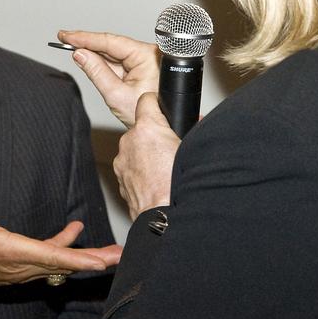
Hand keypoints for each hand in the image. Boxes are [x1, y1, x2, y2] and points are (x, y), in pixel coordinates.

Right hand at [0, 189, 122, 297]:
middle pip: (67, 265)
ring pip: (63, 264)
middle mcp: (25, 265)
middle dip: (96, 260)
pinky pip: (50, 258)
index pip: (53, 257)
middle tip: (122, 256)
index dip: (78, 259)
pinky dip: (66, 247)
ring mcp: (25, 267)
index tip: (102, 262)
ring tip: (112, 251)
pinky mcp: (23, 265)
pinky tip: (75, 230)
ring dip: (88, 257)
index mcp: (14, 254)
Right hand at [58, 29, 159, 127]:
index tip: (67, 36)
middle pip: (110, 45)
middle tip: (64, 39)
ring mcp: (143, 61)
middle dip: (86, 43)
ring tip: (71, 47)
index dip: (85, 38)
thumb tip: (80, 54)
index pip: (110, 41)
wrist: (161, 127)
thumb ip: (96, 72)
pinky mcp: (139, 68)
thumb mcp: (116, 95)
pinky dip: (101, 61)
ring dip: (92, 52)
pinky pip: (117, 61)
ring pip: (112, 53)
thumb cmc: (148, 115)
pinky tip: (87, 58)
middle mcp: (146, 54)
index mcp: (146, 56)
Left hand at [113, 92, 180, 218]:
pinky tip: (156, 181)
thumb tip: (197, 126)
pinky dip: (141, 171)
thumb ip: (188, 134)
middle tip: (171, 148)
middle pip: (142, 128)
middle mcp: (129, 142)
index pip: (146, 100)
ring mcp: (122, 161)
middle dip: (155, 135)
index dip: (156, 103)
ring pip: (135, 149)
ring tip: (165, 169)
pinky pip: (131, 168)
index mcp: (147, 129)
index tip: (161, 107)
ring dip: (147, 155)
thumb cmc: (179, 186)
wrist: (165, 218)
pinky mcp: (120, 178)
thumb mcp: (191, 149)